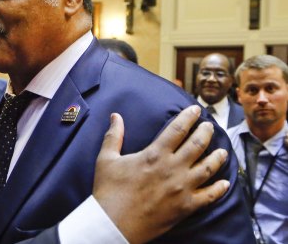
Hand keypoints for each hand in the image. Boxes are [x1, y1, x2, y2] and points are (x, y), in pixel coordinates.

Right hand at [93, 105, 228, 243]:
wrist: (113, 223)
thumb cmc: (108, 190)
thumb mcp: (107, 159)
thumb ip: (114, 136)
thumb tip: (116, 116)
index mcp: (154, 155)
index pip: (178, 129)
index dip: (189, 117)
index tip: (196, 109)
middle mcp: (173, 169)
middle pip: (198, 144)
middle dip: (206, 132)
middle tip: (210, 125)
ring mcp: (182, 188)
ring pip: (208, 168)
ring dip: (218, 157)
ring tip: (222, 151)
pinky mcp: (185, 207)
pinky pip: (209, 196)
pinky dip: (219, 189)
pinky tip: (225, 183)